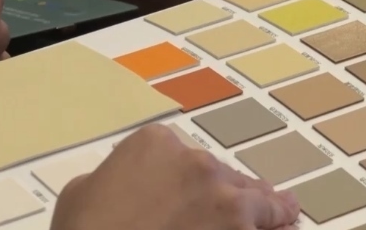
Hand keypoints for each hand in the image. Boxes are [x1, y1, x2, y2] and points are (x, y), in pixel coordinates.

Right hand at [51, 124, 299, 229]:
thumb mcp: (79, 194)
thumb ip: (108, 179)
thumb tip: (115, 188)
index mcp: (154, 144)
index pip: (182, 157)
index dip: (187, 181)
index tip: (186, 196)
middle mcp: (196, 164)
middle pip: (224, 176)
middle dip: (232, 193)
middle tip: (245, 206)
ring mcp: (225, 201)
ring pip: (258, 200)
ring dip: (270, 209)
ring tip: (286, 212)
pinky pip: (273, 229)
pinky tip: (286, 229)